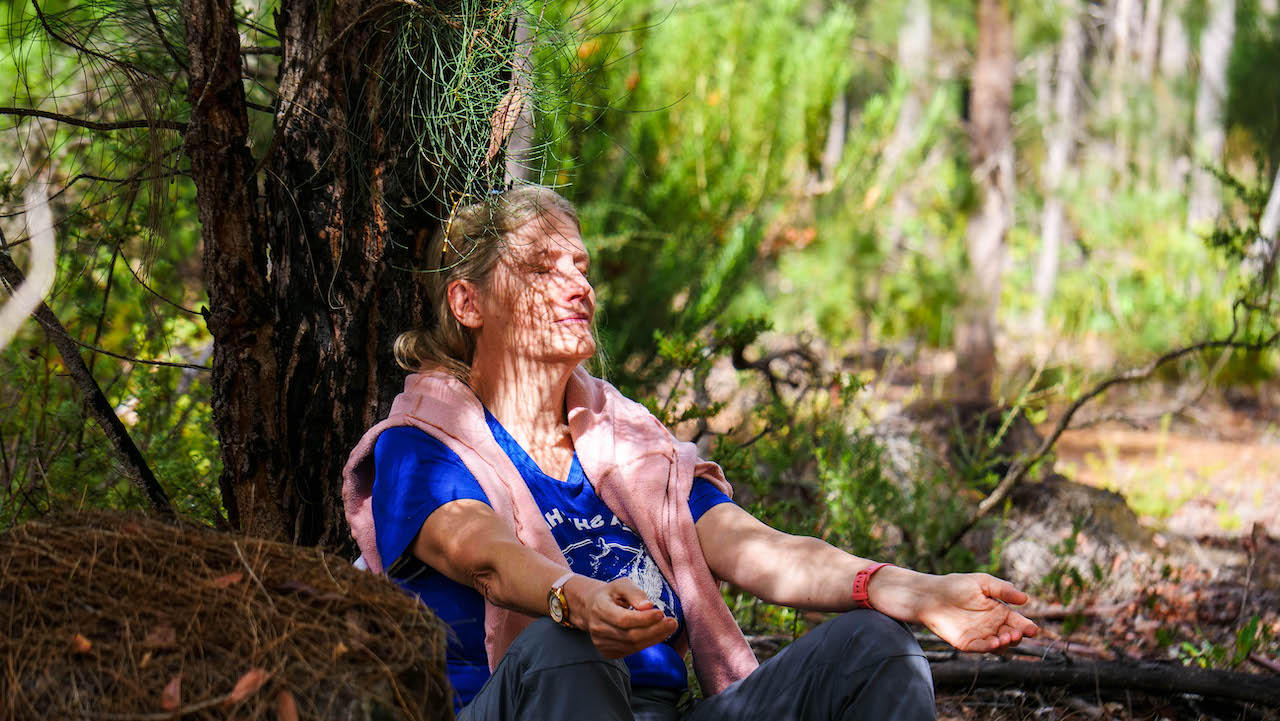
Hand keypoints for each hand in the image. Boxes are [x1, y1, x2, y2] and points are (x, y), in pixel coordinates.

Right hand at [566, 576, 677, 658]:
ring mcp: (601, 643)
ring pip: (632, 646)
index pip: (623, 619)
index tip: (662, 613)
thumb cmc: (610, 594)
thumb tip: (649, 606)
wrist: (591, 608)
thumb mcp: (621, 584)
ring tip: (668, 627)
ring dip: (654, 638)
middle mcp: (598, 629)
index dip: (644, 619)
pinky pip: (631, 651)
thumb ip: (635, 593)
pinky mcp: (607, 652)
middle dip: (654, 630)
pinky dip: (646, 643)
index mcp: (599, 609)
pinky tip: (657, 634)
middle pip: (630, 636)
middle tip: (672, 623)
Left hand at [906, 572, 1038, 652]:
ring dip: (1006, 643)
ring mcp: (980, 636)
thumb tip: (1025, 598)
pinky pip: (982, 648)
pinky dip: (990, 647)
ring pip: (1000, 646)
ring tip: (1007, 636)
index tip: (1032, 629)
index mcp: (999, 612)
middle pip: (1011, 636)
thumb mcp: (983, 582)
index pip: (1017, 623)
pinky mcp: (967, 643)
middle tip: (1018, 632)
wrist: (931, 594)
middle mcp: (992, 626)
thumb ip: (1003, 589)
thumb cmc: (956, 585)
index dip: (1026, 627)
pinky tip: (995, 641)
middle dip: (1017, 636)